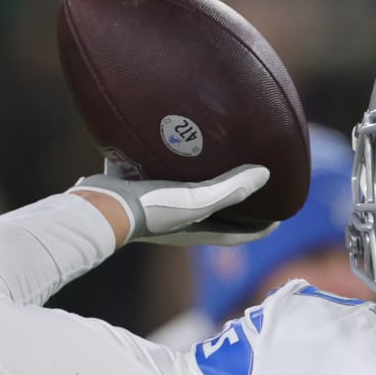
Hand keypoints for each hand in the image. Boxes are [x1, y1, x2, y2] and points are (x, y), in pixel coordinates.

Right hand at [70, 160, 277, 245]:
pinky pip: (159, 175)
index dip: (262, 228)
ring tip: (218, 159)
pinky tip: (171, 140)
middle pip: (216, 215)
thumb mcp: (195, 200)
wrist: (95, 206)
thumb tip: (265, 175)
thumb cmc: (147, 208)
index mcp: (197, 230)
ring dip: (205, 183)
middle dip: (237, 205)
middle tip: (255, 185)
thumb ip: (229, 189)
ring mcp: (155, 206)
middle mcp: (178, 222)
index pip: (239, 234)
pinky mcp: (135, 189)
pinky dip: (171, 164)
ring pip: (188, 195)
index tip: (281, 215)